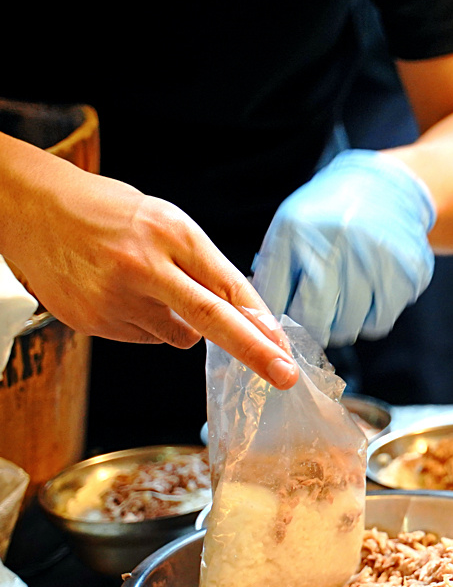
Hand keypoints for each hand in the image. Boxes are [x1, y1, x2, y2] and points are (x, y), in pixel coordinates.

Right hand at [0, 140, 297, 388]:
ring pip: (179, 336)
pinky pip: (146, 338)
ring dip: (180, 323)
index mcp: (171, 233)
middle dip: (254, 351)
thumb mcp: (167, 223)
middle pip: (210, 318)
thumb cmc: (113, 215)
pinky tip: (122, 295)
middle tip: (284, 376)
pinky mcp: (94, 321)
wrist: (34, 210)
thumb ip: (205, 268)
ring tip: (146, 286)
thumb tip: (248, 319)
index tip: (285, 348)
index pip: (227, 285)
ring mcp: (115, 298)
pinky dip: (147, 324)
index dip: (261, 321)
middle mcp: (144, 266)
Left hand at [252, 150, 435, 346]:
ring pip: (348, 327)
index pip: (275, 300)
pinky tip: (367, 298)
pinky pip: (379, 323)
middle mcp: (337, 242)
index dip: (277, 319)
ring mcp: (375, 258)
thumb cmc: (329, 215)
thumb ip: (274, 272)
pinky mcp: (406, 273)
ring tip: (343, 302)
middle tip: (314, 321)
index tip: (284, 322)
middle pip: (313, 318)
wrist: (386, 188)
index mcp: (297, 231)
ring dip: (341, 324)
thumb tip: (265, 323)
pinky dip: (369, 320)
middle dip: (310, 329)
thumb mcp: (290, 228)